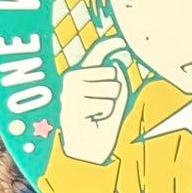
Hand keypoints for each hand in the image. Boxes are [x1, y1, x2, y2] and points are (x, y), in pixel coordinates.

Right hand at [58, 36, 130, 164]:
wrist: (85, 151)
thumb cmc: (99, 125)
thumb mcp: (114, 100)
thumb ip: (117, 82)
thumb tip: (117, 64)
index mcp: (81, 76)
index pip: (96, 55)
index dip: (108, 46)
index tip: (120, 41)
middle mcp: (72, 79)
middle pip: (112, 73)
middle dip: (116, 92)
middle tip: (103, 108)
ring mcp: (71, 91)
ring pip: (112, 88)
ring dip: (111, 105)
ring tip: (97, 115)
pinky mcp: (74, 103)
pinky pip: (106, 104)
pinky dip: (105, 115)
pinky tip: (92, 121)